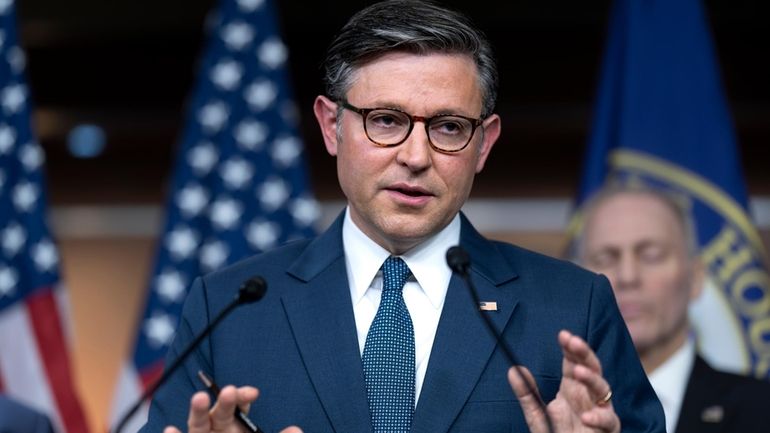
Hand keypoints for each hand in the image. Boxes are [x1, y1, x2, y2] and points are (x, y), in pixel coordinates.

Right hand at [162, 385, 302, 432]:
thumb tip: (296, 430)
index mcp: (234, 425)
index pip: (238, 405)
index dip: (243, 397)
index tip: (253, 393)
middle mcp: (215, 430)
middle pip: (219, 412)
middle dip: (224, 402)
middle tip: (229, 391)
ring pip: (197, 424)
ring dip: (198, 411)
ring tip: (200, 398)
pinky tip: (170, 430)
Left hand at [508, 330, 619, 432]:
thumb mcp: (536, 415)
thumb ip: (527, 394)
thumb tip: (513, 369)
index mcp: (572, 389)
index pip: (573, 362)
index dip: (570, 348)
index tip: (562, 335)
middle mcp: (587, 396)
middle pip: (591, 368)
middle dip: (583, 353)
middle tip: (573, 341)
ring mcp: (599, 411)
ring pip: (603, 389)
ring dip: (592, 379)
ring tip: (577, 371)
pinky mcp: (607, 430)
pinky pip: (609, 420)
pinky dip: (600, 416)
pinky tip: (586, 416)